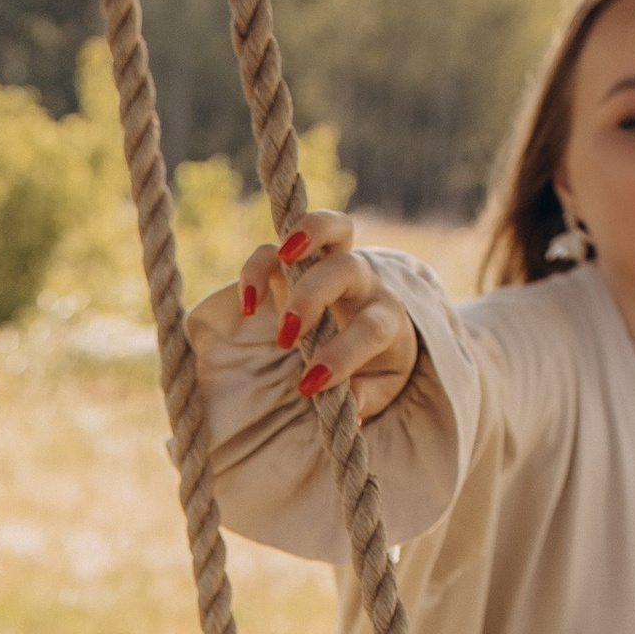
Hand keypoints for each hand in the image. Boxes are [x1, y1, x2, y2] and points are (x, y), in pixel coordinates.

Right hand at [223, 210, 420, 421]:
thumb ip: (367, 395)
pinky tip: (248, 304)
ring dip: (307, 234)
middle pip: (347, 268)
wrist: (383, 326)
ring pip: (332, 227)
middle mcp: (363, 286)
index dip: (343, 354)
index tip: (309, 384)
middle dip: (314, 295)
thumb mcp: (381, 387)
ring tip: (283, 256)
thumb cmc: (378, 363)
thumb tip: (351, 406)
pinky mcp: (302, 260)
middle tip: (287, 335)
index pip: (371, 328)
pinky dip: (260, 264)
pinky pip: (279, 247)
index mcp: (385, 320)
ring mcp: (333, 265)